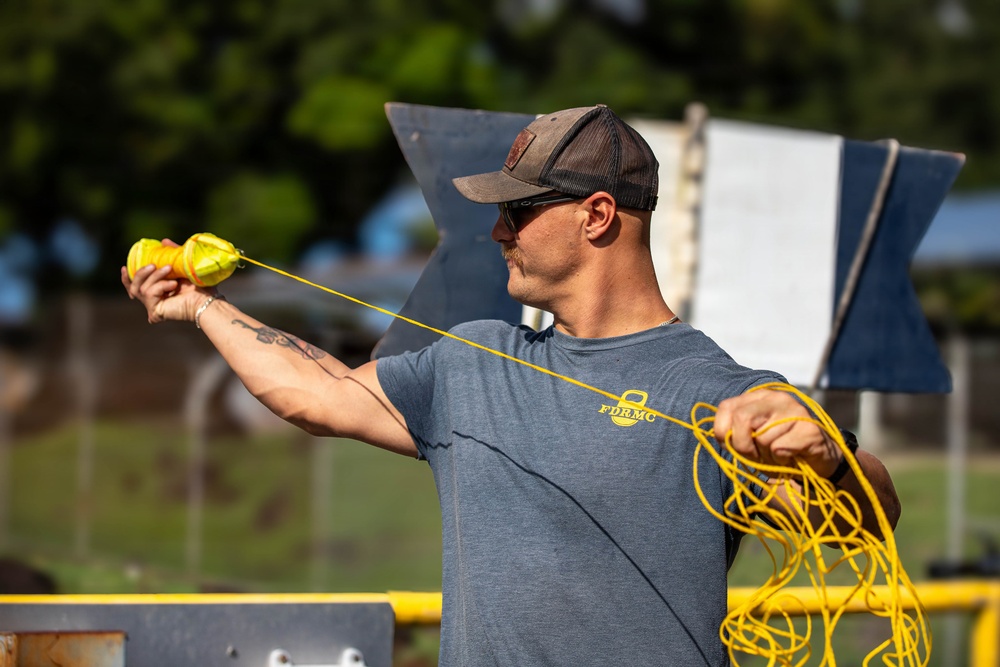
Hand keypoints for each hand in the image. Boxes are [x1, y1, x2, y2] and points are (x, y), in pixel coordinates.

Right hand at [121, 238, 212, 323]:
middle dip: (141, 272)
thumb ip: (172, 254)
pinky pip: (149, 294)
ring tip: (168, 270)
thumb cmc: (199, 286)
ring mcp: (153, 307)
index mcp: (156, 291)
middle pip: (133, 286)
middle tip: (154, 265)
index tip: (125, 266)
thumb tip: (163, 241)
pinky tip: (173, 285)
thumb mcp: (182, 266)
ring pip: (141, 288)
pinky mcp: (155, 312)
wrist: (208, 300)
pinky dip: (160, 286)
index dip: (127, 277)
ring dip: (155, 276)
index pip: (134, 286)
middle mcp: (153, 301)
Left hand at [713, 389, 840, 477]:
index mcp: (758, 397)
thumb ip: (734, 434)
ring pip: (762, 438)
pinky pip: (780, 448)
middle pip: (742, 418)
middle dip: (742, 446)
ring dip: (766, 457)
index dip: (722, 432)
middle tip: (755, 456)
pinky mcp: (810, 429)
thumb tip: (720, 436)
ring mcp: (795, 411)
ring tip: (779, 456)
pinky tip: (791, 457)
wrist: (818, 462)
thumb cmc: (779, 452)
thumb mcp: (751, 441)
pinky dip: (781, 460)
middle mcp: (777, 398)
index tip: (732, 446)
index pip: (726, 407)